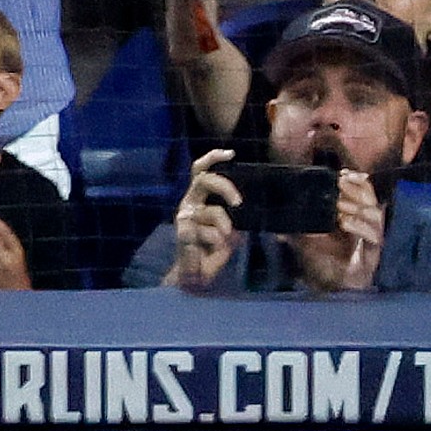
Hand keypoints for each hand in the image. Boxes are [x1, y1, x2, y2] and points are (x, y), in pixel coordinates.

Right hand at [169, 147, 240, 291]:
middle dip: (224, 187)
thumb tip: (247, 200)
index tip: (231, 154)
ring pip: (212, 211)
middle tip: (238, 202)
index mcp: (199, 196)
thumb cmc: (213, 248)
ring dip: (224, 225)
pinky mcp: (183, 233)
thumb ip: (234, 211)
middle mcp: (189, 203)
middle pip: (204, 180)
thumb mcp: (230, 225)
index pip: (201, 170)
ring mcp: (185, 218)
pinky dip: (216, 241)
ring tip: (227, 236)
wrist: (195, 276)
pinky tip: (212, 249)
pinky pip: (208, 232)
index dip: (213, 157)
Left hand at [290, 165, 385, 292]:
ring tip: (339, 204)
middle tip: (339, 184)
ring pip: (374, 213)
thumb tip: (276, 227)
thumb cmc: (322, 266)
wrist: (331, 291)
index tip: (341, 174)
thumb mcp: (304, 245)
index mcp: (356, 218)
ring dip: (356, 206)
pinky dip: (359, 226)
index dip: (355, 180)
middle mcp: (367, 226)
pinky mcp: (374, 253)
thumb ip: (294, 233)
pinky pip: (373, 235)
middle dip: (355, 189)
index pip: (363, 192)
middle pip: (370, 198)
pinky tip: (344, 222)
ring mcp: (372, 239)